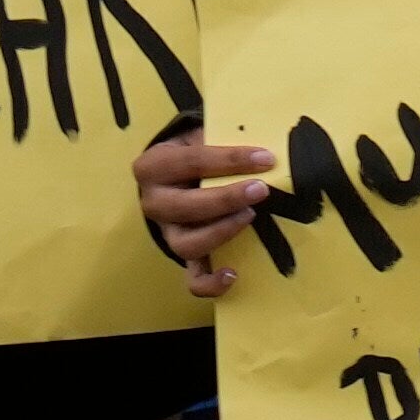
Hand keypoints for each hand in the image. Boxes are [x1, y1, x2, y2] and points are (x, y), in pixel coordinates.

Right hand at [139, 131, 274, 294]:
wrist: (177, 175)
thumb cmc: (196, 153)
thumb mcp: (200, 136)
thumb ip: (221, 138)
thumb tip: (265, 148)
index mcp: (153, 166)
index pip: (190, 162)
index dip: (230, 160)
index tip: (266, 158)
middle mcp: (153, 202)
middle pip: (184, 206)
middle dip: (225, 198)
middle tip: (260, 190)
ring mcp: (167, 232)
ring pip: (186, 244)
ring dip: (220, 233)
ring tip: (250, 217)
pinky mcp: (185, 255)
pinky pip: (192, 278)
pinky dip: (210, 283)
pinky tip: (234, 274)